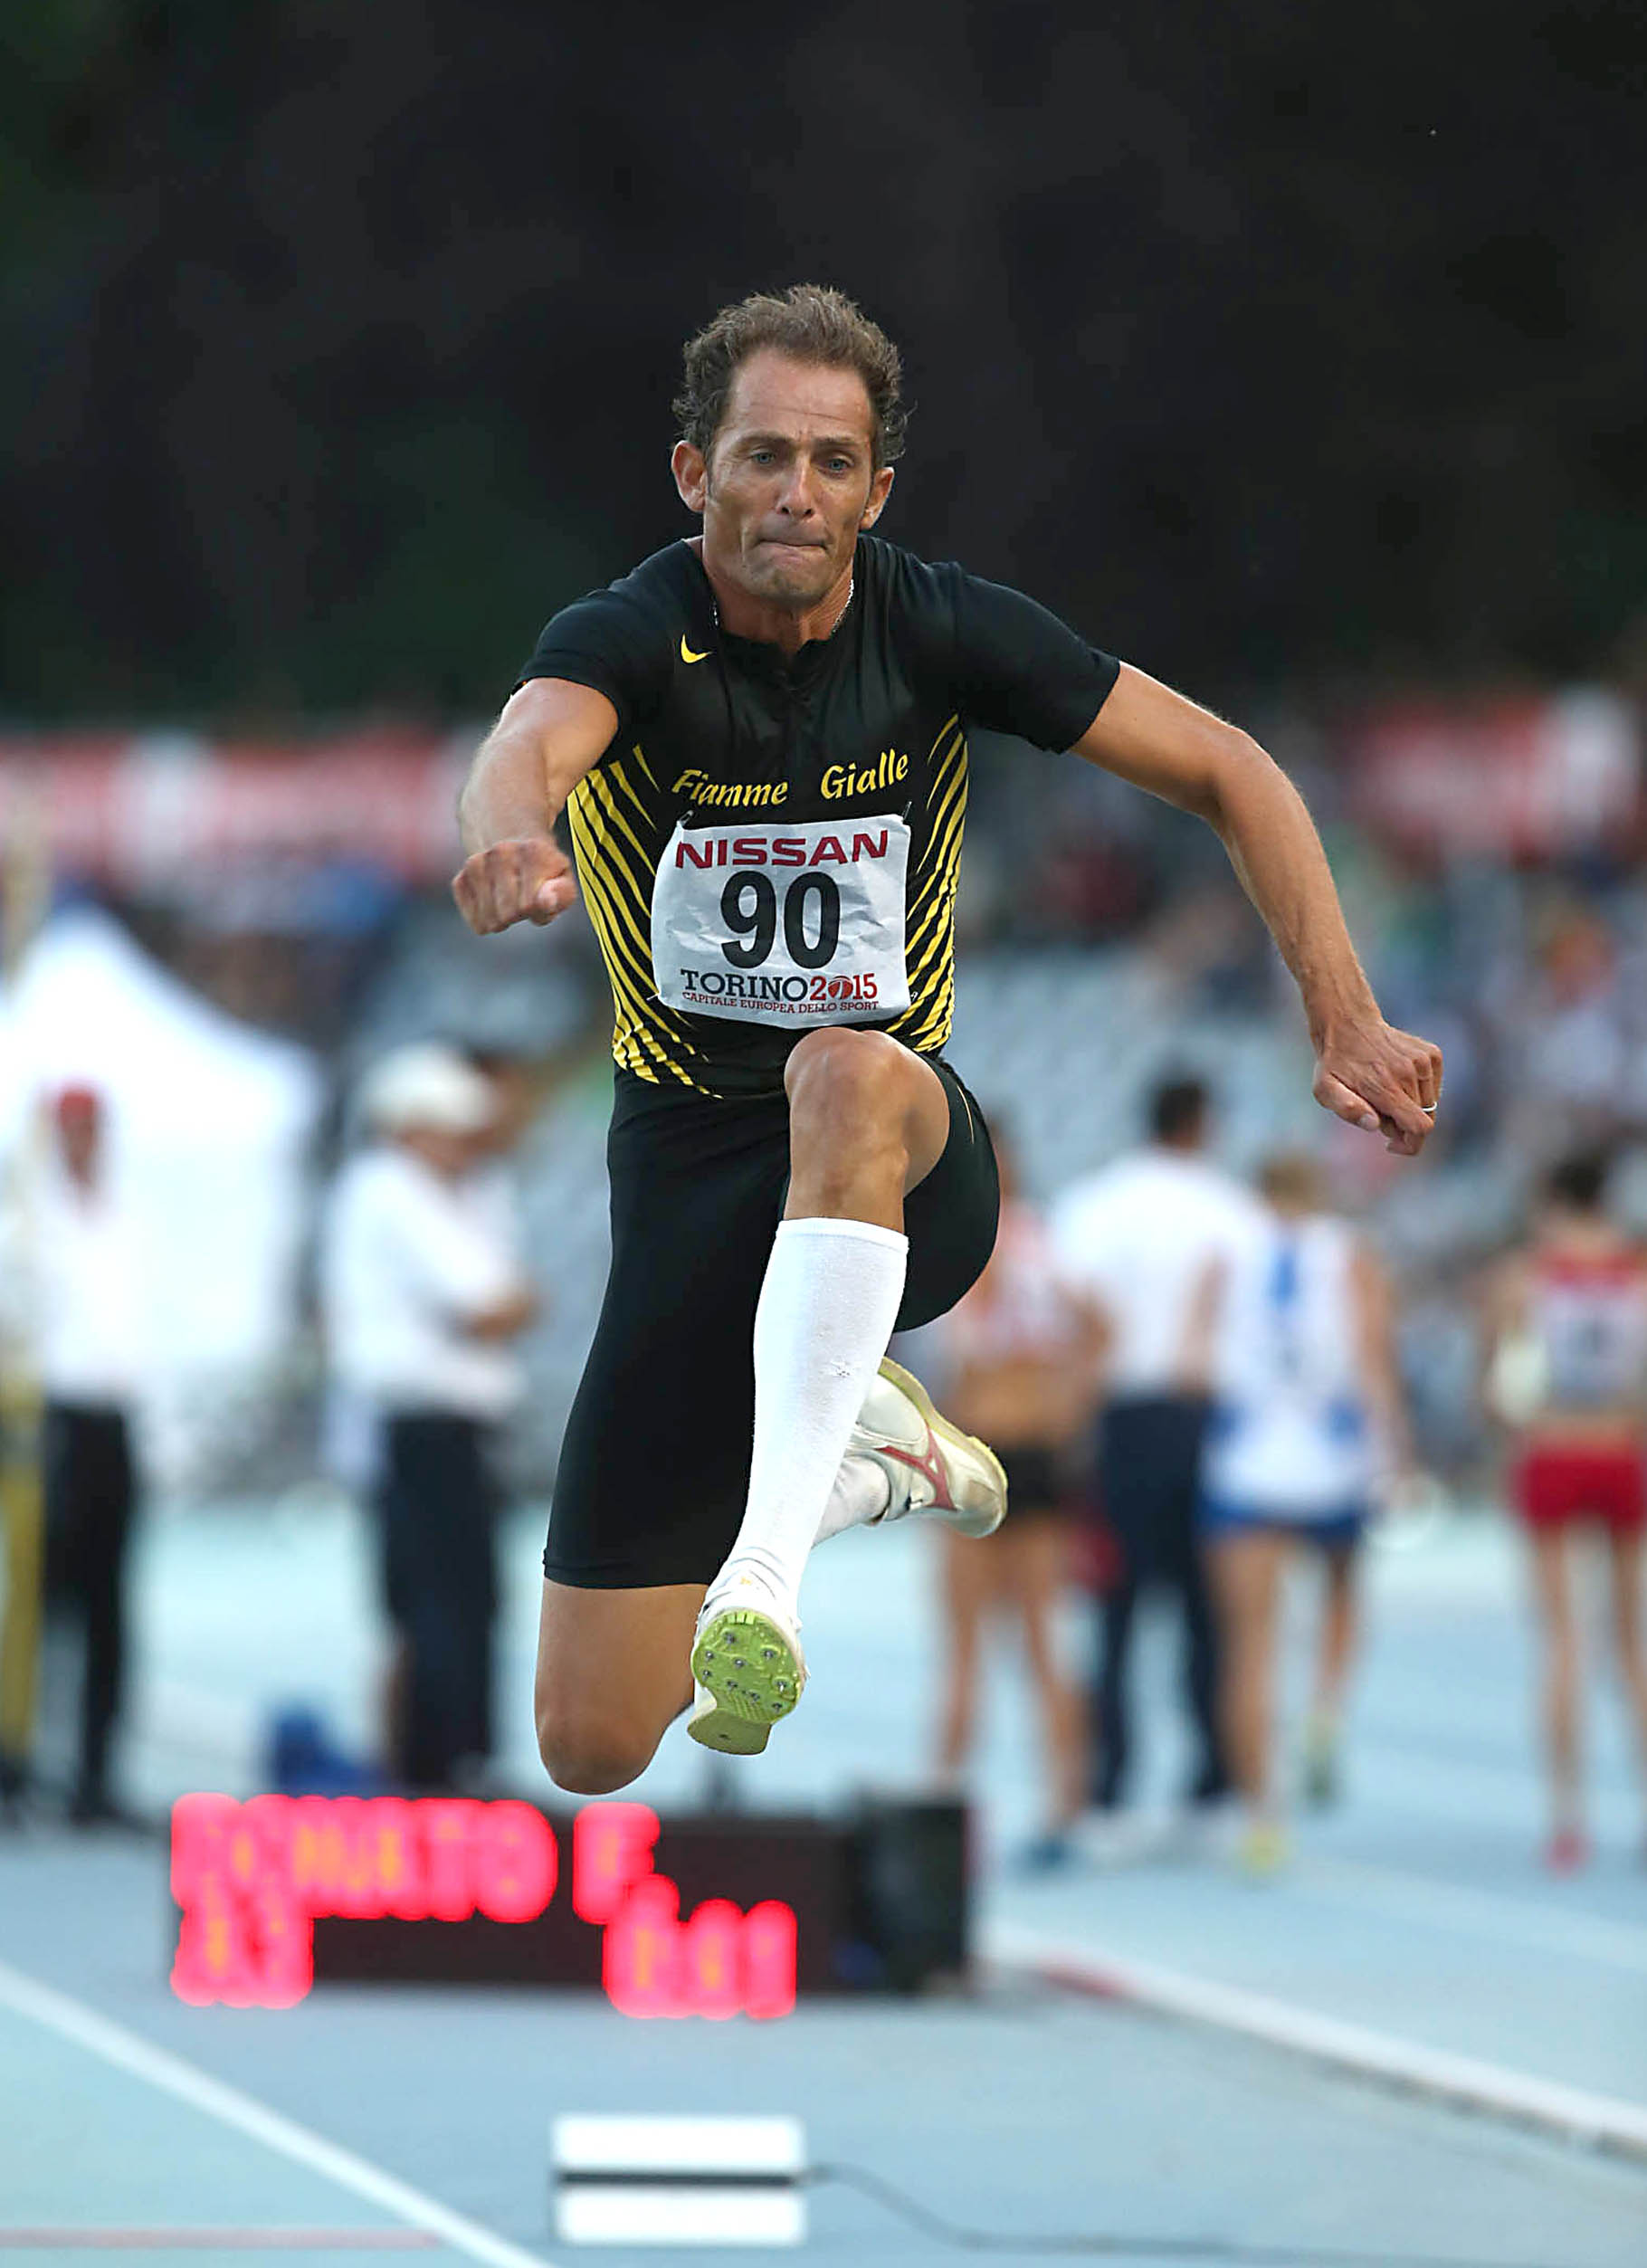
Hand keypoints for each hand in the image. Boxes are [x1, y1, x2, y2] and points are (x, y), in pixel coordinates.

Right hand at [452, 836, 575, 934]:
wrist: (510, 840)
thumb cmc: (543, 870)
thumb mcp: (563, 878)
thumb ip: (561, 893)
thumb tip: (545, 901)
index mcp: (531, 851)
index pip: (530, 904)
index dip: (540, 910)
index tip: (542, 898)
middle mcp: (500, 853)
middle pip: (508, 915)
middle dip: (521, 915)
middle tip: (524, 899)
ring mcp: (475, 865)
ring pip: (489, 921)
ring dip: (503, 919)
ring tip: (510, 899)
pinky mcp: (460, 879)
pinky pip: (475, 921)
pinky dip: (487, 920)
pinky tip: (494, 901)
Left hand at [1312, 1017, 1442, 1156]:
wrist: (1348, 1023)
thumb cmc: (1335, 1063)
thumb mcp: (1325, 1089)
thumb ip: (1347, 1109)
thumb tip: (1374, 1125)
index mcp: (1385, 1086)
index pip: (1419, 1127)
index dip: (1410, 1144)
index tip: (1391, 1144)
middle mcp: (1409, 1073)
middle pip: (1424, 1119)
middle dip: (1403, 1125)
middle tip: (1378, 1111)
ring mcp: (1424, 1061)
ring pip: (1430, 1105)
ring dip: (1411, 1108)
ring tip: (1386, 1093)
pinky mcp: (1432, 1054)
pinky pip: (1434, 1088)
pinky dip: (1419, 1092)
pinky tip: (1398, 1081)